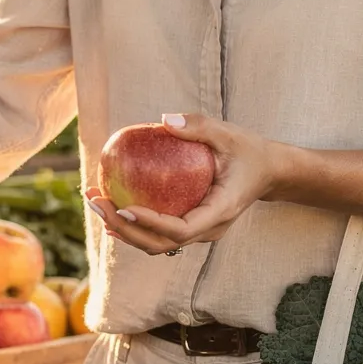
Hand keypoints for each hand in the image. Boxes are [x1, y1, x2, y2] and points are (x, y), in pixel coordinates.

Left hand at [85, 114, 285, 255]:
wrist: (268, 172)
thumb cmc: (248, 150)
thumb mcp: (228, 133)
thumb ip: (199, 127)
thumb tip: (164, 120)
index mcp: (220, 211)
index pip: (181, 229)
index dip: (150, 224)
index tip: (124, 208)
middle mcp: (208, 230)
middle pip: (159, 243)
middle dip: (122, 227)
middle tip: (95, 200)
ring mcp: (199, 233)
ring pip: (154, 243)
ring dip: (121, 228)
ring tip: (94, 202)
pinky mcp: (190, 227)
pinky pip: (157, 233)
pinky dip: (132, 224)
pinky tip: (108, 208)